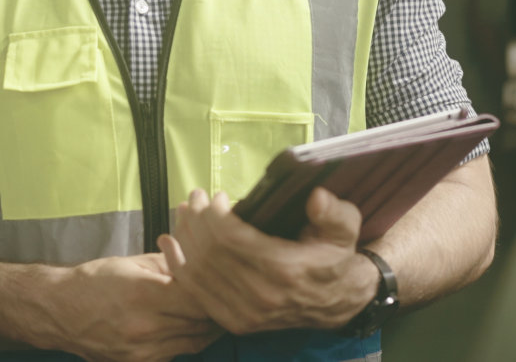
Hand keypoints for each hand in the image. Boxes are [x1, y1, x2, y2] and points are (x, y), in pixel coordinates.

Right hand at [46, 253, 221, 361]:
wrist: (59, 311)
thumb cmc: (93, 282)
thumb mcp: (132, 263)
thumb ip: (169, 264)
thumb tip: (198, 260)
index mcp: (146, 295)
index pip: (200, 298)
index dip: (216, 291)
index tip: (223, 282)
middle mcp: (146, 327)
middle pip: (201, 323)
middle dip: (216, 310)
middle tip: (226, 297)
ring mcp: (143, 351)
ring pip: (194, 343)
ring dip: (206, 328)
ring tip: (212, 313)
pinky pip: (176, 354)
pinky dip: (186, 341)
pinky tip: (186, 328)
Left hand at [158, 188, 377, 334]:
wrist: (339, 301)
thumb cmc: (336, 257)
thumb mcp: (345, 229)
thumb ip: (334, 213)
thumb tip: (317, 197)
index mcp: (284, 272)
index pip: (230, 239)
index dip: (215, 213)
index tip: (217, 195)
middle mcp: (260, 296)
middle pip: (209, 252)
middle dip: (196, 218)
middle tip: (195, 196)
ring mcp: (244, 313)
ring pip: (197, 270)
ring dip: (184, 236)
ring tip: (185, 211)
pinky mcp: (234, 321)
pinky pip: (195, 291)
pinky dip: (177, 264)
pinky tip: (170, 242)